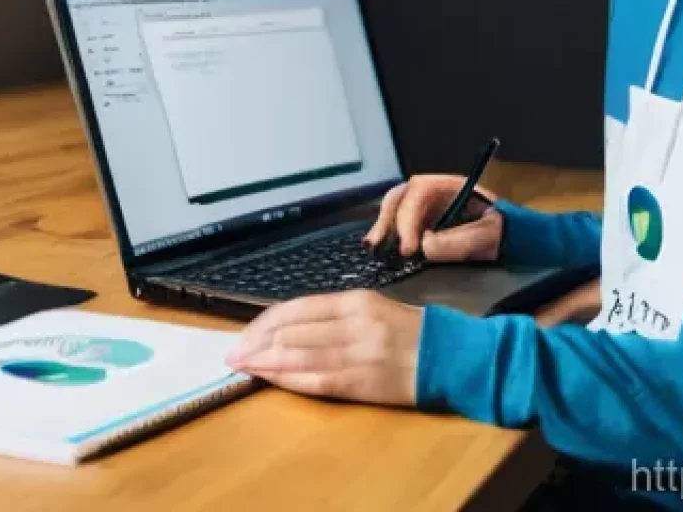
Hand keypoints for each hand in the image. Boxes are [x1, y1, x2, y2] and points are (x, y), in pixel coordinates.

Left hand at [226, 290, 422, 405]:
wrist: (450, 356)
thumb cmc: (410, 331)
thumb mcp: (373, 307)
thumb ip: (334, 314)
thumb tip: (290, 326)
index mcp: (354, 300)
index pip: (296, 308)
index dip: (264, 322)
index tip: (244, 333)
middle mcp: (352, 323)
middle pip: (291, 331)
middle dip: (256, 343)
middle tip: (232, 352)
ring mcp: (357, 352)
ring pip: (297, 354)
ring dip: (264, 361)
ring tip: (242, 365)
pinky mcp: (363, 381)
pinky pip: (315, 379)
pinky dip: (287, 379)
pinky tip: (269, 379)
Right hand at [362, 174, 503, 260]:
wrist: (514, 240)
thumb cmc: (503, 231)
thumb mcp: (489, 234)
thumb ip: (461, 240)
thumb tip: (425, 247)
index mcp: (449, 186)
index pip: (419, 191)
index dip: (408, 217)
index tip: (409, 247)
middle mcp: (433, 192)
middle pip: (400, 196)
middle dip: (387, 219)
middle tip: (379, 245)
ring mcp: (426, 207)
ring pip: (395, 208)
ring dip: (382, 226)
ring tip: (373, 247)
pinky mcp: (422, 223)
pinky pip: (398, 224)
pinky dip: (388, 235)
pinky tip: (380, 248)